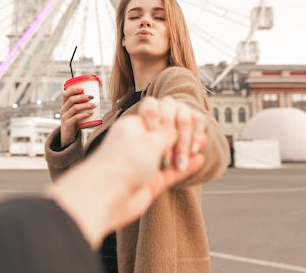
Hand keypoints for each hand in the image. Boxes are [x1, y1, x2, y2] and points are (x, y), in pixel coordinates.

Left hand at [48, 96, 206, 247]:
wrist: (106, 196)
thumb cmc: (121, 163)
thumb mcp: (150, 140)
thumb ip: (168, 132)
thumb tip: (178, 129)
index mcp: (133, 125)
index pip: (158, 110)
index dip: (168, 117)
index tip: (167, 128)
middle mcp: (138, 141)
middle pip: (166, 130)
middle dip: (180, 135)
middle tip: (183, 146)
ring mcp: (145, 162)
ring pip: (171, 151)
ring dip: (184, 149)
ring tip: (197, 148)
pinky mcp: (151, 182)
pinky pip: (172, 171)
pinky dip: (186, 166)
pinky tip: (198, 159)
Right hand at [59, 86, 96, 145]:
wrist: (68, 136)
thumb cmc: (74, 122)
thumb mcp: (75, 113)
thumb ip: (81, 106)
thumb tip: (96, 99)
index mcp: (64, 105)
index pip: (66, 94)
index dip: (73, 90)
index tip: (83, 88)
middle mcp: (63, 110)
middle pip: (71, 100)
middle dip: (82, 97)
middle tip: (92, 97)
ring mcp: (64, 117)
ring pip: (74, 108)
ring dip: (85, 105)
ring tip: (94, 105)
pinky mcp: (68, 124)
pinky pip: (76, 118)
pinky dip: (84, 114)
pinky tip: (90, 113)